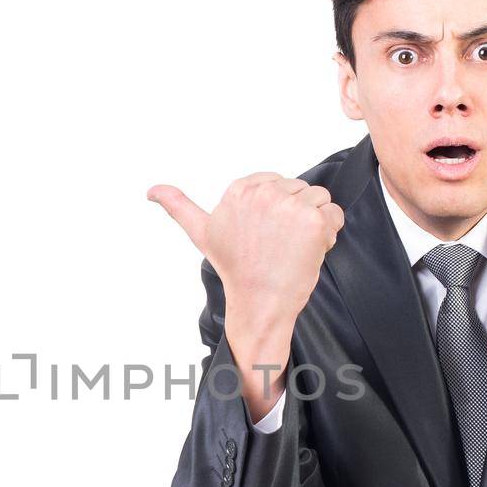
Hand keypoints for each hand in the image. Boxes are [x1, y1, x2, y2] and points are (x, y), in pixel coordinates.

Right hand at [146, 172, 343, 334]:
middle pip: (300, 190)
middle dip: (296, 217)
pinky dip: (329, 234)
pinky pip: (335, 214)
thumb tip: (152, 190)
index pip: (279, 184)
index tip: (264, 235)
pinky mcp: (313, 220)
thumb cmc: (236, 269)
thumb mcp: (202, 233)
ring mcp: (288, 205)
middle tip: (279, 246)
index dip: (278, 210)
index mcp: (240, 189)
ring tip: (293, 249)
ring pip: (319, 200)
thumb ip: (179, 206)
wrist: (260, 302)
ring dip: (315, 225)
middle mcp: (263, 192)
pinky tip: (309, 252)